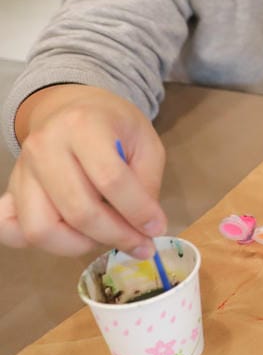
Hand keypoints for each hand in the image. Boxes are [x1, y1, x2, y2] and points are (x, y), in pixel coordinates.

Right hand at [0, 84, 165, 258]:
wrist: (74, 109)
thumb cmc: (116, 127)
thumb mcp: (146, 143)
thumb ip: (147, 183)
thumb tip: (146, 226)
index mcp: (83, 126)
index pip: (111, 180)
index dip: (137, 211)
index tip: (156, 228)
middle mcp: (44, 147)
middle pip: (78, 210)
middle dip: (115, 235)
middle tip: (139, 243)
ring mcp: (22, 170)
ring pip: (41, 228)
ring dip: (79, 245)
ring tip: (106, 237)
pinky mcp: (11, 189)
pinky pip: (10, 229)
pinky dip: (36, 242)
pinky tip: (68, 236)